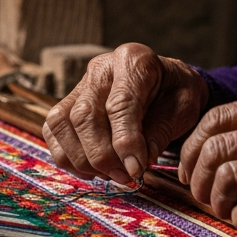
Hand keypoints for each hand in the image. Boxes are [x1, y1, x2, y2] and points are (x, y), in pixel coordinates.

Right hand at [43, 43, 209, 184]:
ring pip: (62, 123)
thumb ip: (161, 132)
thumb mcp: (183, 109)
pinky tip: (92, 170)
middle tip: (125, 177)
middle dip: (102, 155)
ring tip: (111, 175)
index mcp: (134, 60)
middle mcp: (101, 68)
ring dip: (82, 159)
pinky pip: (53, 131)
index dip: (125, 141)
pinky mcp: (68, 102)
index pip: (120, 103)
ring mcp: (80, 84)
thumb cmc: (176, 95)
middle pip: (85, 114)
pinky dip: (67, 156)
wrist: (167, 84)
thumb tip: (136, 163)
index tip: (136, 169)